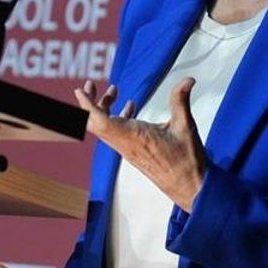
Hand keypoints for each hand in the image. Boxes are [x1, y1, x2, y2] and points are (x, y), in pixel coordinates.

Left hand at [73, 77, 207, 212]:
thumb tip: (188, 80)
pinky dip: (117, 117)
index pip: (100, 121)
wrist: (188, 187)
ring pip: (105, 127)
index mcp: (134, 136)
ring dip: (104, 108)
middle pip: (95, 123)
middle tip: (89, 85)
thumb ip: (181, 99)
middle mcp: (126, 144)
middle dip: (88, 103)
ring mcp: (127, 149)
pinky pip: (116, 132)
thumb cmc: (186, 161)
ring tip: (113, 90)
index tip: (79, 91)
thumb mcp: (185, 126)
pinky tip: (130, 106)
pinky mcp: (133, 152)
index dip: (87, 106)